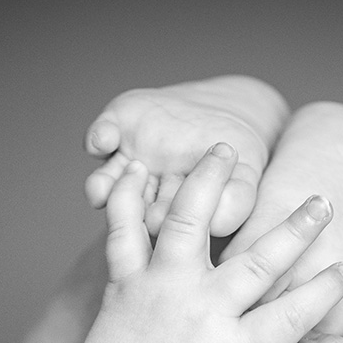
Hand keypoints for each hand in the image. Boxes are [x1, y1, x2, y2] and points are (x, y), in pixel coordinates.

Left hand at [65, 143, 342, 342]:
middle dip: (294, 229)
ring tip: (227, 149)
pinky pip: (123, 233)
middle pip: (257, 261)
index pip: (293, 316)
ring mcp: (160, 292)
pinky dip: (127, 200)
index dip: (326, 291)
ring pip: (188, 225)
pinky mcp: (124, 283)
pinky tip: (137, 168)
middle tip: (321, 199)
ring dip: (211, 185)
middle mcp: (199, 314)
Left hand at [84, 76, 288, 236]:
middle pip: (126, 213)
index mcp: (172, 217)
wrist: (222, 114)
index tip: (166, 222)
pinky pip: (98, 137)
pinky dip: (98, 138)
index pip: (160, 229)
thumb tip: (217, 222)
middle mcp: (144, 195)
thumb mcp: (244, 183)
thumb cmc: (236, 158)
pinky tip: (105, 140)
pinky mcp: (116, 131)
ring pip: (103, 184)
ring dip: (102, 187)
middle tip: (139, 210)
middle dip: (131, 211)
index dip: (161, 226)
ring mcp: (127, 165)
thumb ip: (235, 204)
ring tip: (103, 188)